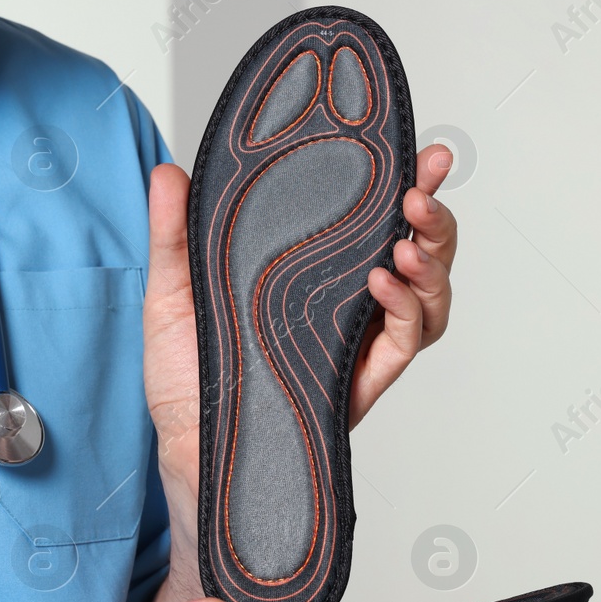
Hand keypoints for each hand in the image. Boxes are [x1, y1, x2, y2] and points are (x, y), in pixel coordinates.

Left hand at [142, 146, 459, 601]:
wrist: (187, 450)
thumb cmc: (186, 378)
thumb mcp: (171, 294)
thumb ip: (174, 234)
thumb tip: (165, 171)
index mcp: (315, 276)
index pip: (374, 221)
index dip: (406, 184)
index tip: (423, 151)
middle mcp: (347, 307)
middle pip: (418, 255)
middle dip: (435, 219)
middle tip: (422, 189)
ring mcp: (357, 345)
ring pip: (428, 298)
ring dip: (431, 262)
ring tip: (409, 239)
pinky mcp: (358, 382)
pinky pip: (403, 343)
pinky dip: (405, 310)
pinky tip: (382, 284)